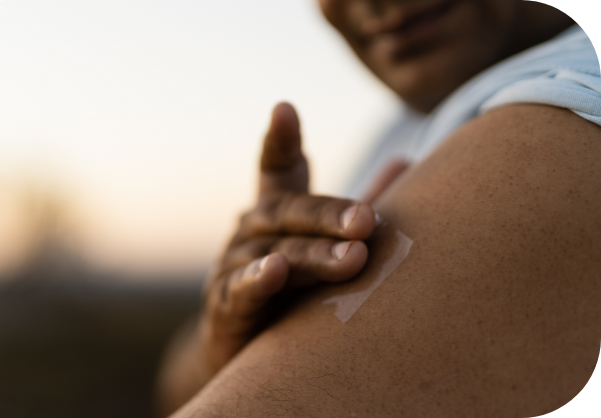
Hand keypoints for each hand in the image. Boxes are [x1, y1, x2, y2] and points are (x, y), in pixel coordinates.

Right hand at [199, 102, 377, 372]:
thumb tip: (406, 161)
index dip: (279, 141)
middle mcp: (250, 232)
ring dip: (312, 253)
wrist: (250, 354)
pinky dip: (258, 280)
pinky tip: (276, 270)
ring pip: (274, 251)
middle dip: (328, 215)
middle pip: (287, 212)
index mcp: (275, 213)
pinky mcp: (223, 306)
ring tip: (353, 257)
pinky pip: (240, 290)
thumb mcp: (325, 245)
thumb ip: (358, 208)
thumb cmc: (296, 291)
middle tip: (367, 221)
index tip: (283, 109)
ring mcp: (232, 267)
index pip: (276, 170)